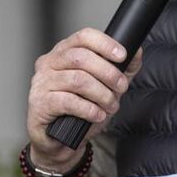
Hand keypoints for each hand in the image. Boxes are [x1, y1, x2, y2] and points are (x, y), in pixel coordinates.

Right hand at [27, 29, 141, 171]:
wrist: (61, 139)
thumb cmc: (81, 109)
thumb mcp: (106, 86)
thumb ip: (122, 68)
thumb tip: (136, 51)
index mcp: (64, 52)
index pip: (84, 36)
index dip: (105, 44)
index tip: (122, 55)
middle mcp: (49, 63)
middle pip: (81, 58)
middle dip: (108, 73)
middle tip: (121, 88)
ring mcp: (41, 82)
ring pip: (77, 80)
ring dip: (101, 94)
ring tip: (110, 105)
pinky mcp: (40, 103)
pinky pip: (68, 101)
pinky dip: (89, 109)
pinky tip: (97, 114)